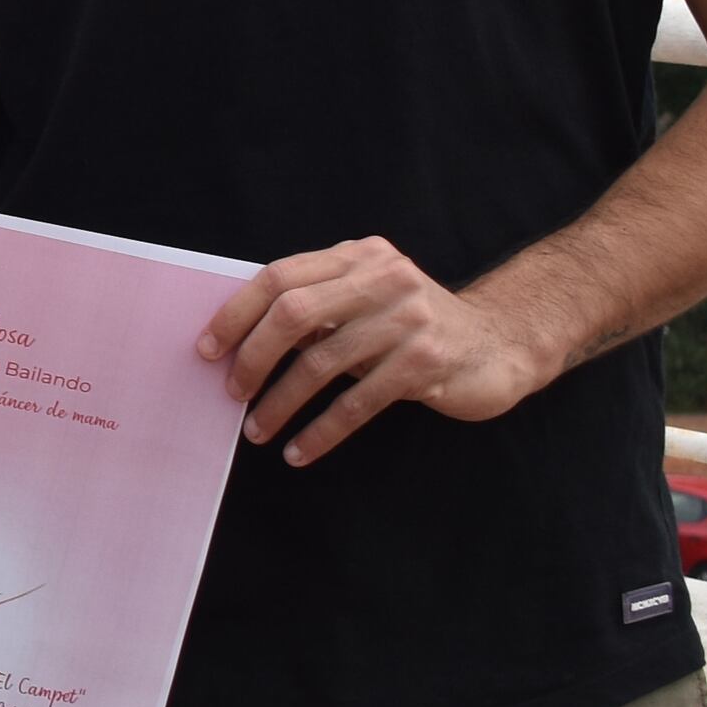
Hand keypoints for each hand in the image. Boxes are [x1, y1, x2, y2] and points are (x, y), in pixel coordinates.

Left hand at [202, 236, 548, 465]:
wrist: (500, 344)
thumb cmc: (414, 327)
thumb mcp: (366, 302)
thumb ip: (317, 307)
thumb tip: (238, 342)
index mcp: (359, 256)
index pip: (280, 276)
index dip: (237, 313)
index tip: (206, 349)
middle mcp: (384, 278)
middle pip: (294, 313)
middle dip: (253, 357)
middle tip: (232, 392)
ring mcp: (409, 318)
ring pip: (322, 364)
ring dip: (281, 403)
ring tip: (258, 430)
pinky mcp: (427, 361)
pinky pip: (358, 402)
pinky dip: (321, 431)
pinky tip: (300, 450)